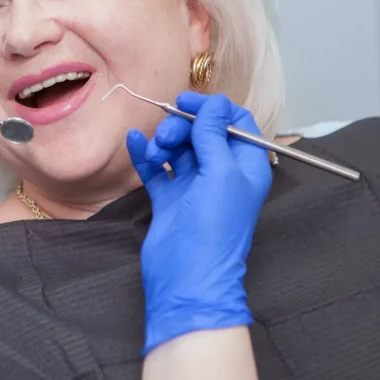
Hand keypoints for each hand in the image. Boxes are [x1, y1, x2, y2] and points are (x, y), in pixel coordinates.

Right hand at [126, 92, 272, 355]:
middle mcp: (222, 174)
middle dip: (181, 128)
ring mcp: (194, 187)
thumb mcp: (221, 173)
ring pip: (177, 148)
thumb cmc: (214, 228)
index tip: (187, 102)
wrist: (187, 277)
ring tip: (155, 154)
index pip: (234, 122)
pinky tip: (133, 143)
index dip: (212, 108)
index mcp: (246, 166)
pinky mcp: (169, 199)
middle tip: (166, 138)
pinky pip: (156, 168)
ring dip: (162, 143)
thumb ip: (214, 134)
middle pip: (201, 133)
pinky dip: (145, 154)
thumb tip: (213, 102)